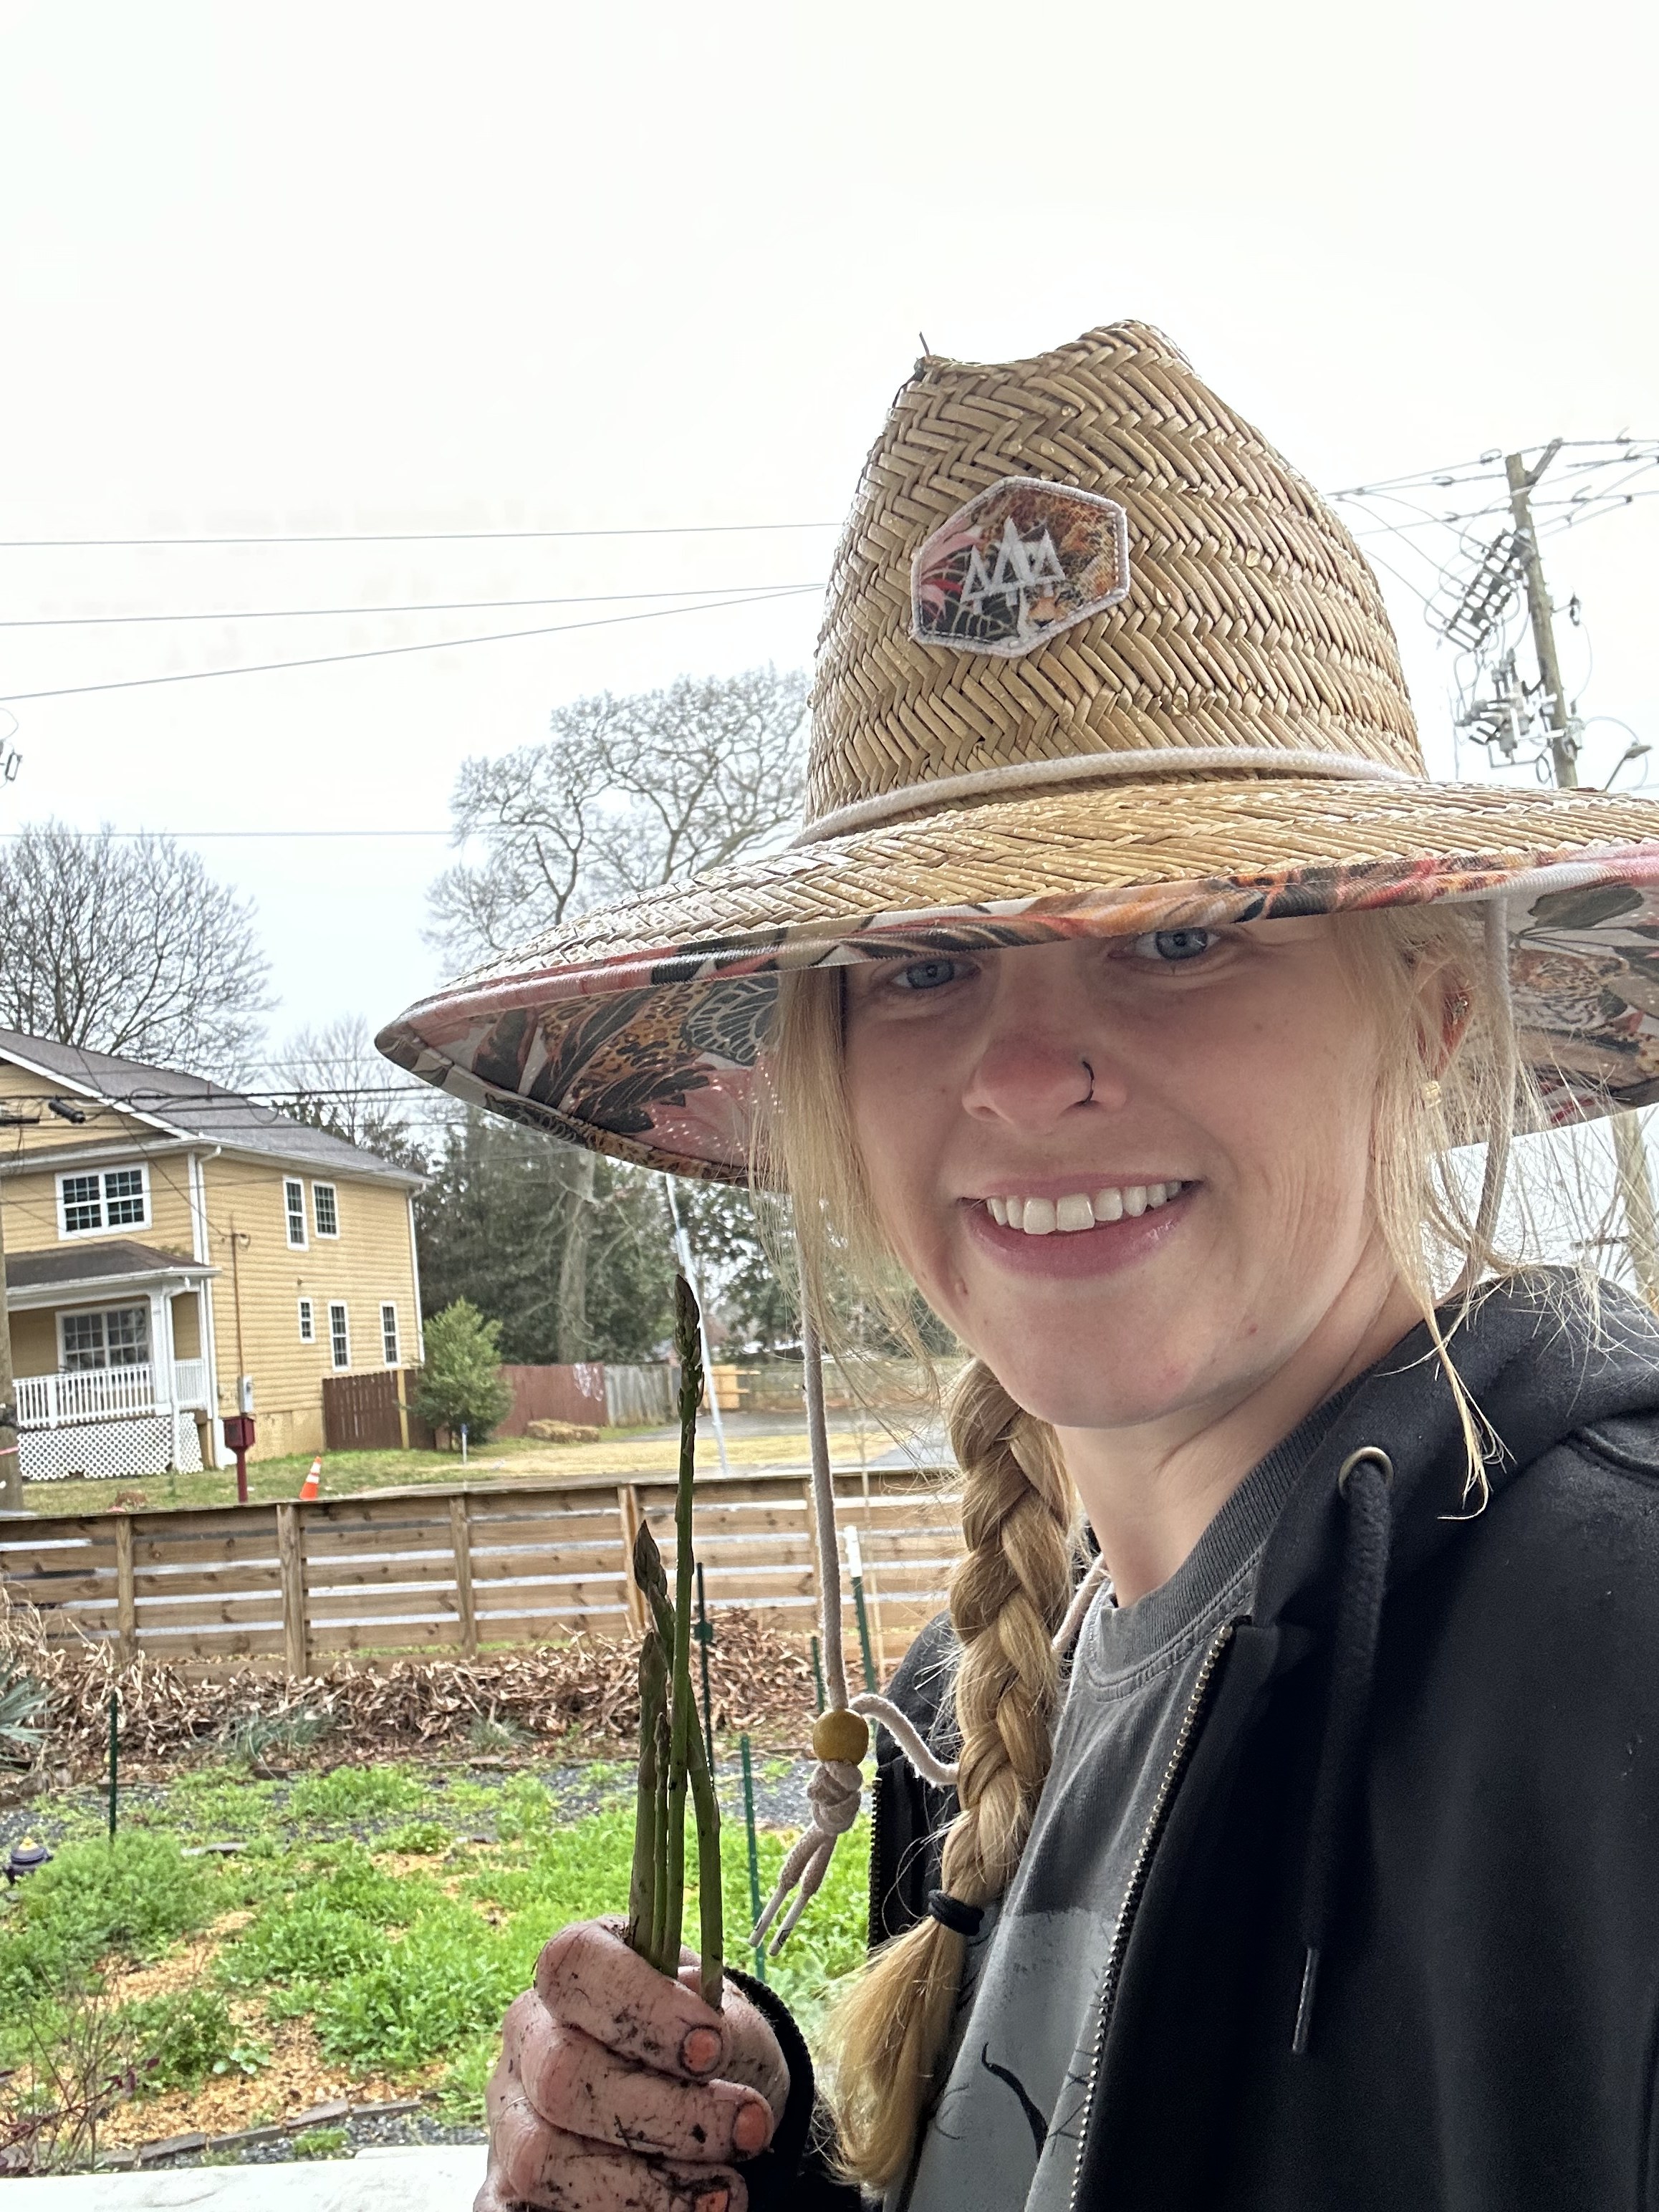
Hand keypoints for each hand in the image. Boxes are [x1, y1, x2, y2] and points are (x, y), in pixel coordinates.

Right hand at [474, 1918, 789, 2211]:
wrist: (707, 2105)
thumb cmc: (713, 2051)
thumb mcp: (731, 2025)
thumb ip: (724, 2028)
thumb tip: (711, 2039)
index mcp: (574, 1971)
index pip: (573, 1962)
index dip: (641, 2004)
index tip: (713, 2049)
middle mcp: (527, 2036)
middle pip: (561, 2073)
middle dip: (666, 2113)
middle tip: (748, 2130)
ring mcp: (510, 2114)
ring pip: (542, 2156)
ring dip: (643, 2187)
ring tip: (724, 2193)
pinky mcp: (505, 2186)